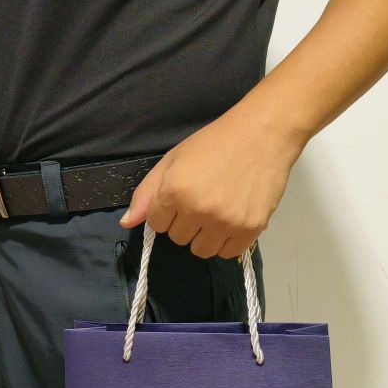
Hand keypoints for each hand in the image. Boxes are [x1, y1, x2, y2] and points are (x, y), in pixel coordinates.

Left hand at [118, 106, 303, 258]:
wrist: (262, 134)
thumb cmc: (214, 143)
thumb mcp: (173, 160)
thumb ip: (146, 193)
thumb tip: (125, 222)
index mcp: (174, 191)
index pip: (156, 224)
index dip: (166, 210)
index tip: (181, 195)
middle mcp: (198, 211)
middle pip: (178, 238)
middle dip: (185, 222)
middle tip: (203, 198)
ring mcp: (226, 223)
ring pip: (201, 250)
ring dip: (205, 235)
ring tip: (217, 210)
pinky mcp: (251, 230)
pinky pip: (228, 254)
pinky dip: (227, 242)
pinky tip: (232, 219)